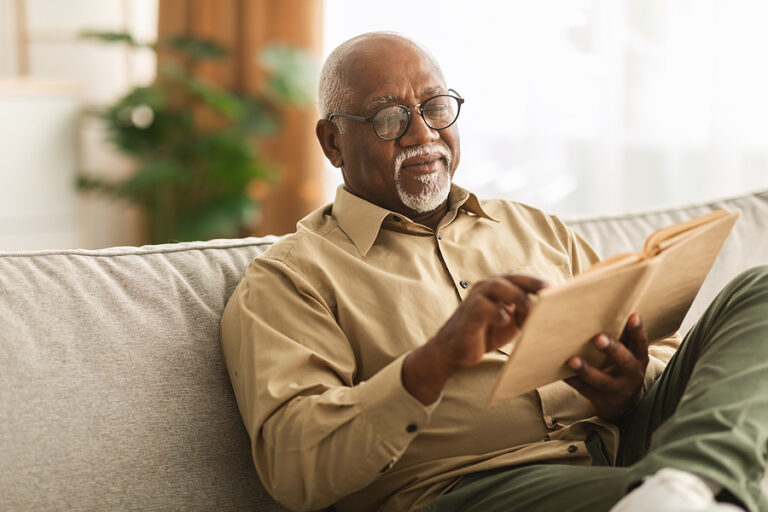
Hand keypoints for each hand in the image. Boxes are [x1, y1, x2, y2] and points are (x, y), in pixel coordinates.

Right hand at [403, 274, 547, 403]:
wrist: (454, 350)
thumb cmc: (484, 334)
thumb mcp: (510, 323)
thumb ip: (525, 314)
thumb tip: (549, 311)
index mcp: (499, 288)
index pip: (523, 280)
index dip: (540, 283)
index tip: (561, 290)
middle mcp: (487, 288)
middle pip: (513, 278)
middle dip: (533, 285)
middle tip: (551, 293)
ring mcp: (476, 298)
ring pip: (498, 287)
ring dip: (517, 296)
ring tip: (531, 308)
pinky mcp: (469, 312)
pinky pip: (484, 307)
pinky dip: (497, 313)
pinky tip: (506, 322)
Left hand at [564, 313, 648, 421]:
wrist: (620, 404)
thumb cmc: (619, 366)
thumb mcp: (627, 354)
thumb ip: (619, 336)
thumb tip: (595, 307)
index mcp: (639, 359)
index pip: (641, 343)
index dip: (638, 331)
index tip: (633, 315)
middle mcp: (631, 374)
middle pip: (624, 362)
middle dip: (612, 349)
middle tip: (598, 338)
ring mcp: (616, 389)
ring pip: (601, 380)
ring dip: (586, 370)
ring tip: (572, 360)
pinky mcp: (599, 399)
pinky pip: (583, 390)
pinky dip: (572, 380)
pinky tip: (560, 371)